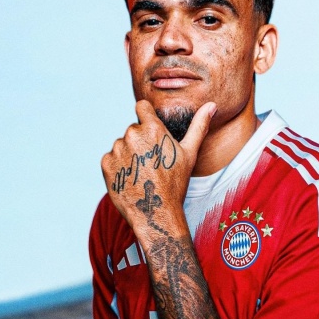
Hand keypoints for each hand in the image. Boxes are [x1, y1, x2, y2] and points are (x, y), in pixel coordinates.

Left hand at [101, 100, 215, 235]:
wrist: (156, 213)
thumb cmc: (175, 184)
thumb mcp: (189, 154)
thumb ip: (199, 126)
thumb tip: (212, 105)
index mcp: (152, 128)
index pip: (141, 107)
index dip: (147, 118)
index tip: (152, 132)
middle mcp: (132, 135)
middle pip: (133, 129)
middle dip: (140, 142)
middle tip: (152, 164)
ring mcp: (117, 149)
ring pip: (121, 144)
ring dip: (128, 154)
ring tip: (142, 173)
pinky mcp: (106, 164)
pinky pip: (111, 158)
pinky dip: (118, 167)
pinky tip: (131, 179)